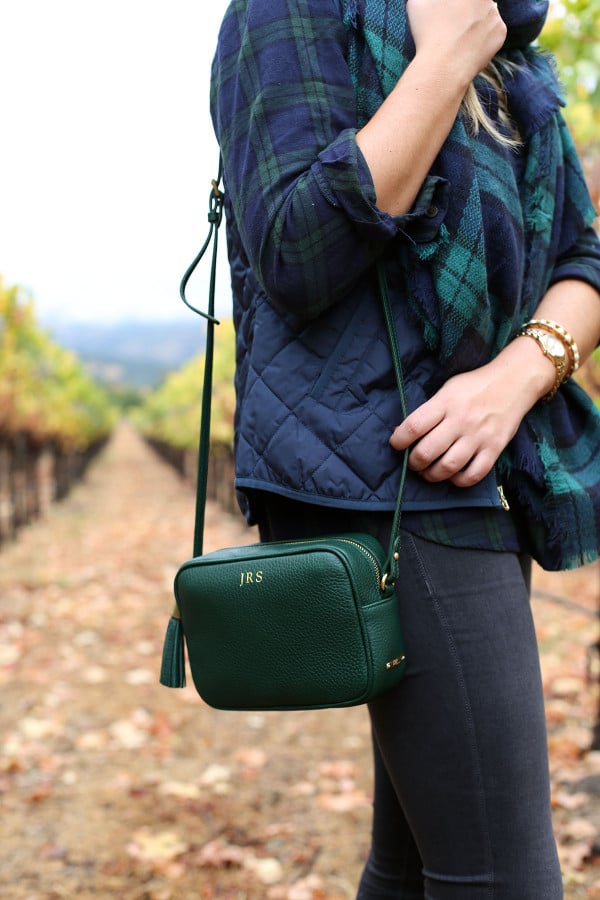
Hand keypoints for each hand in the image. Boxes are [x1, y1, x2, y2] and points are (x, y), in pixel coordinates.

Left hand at [389, 341, 552, 486]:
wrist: (514, 381)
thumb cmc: (475, 385)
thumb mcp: (447, 389)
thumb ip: (428, 410)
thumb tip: (402, 432)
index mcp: (446, 402)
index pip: (413, 426)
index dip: (399, 440)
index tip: (397, 444)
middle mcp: (461, 421)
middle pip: (427, 452)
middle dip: (413, 463)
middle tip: (414, 462)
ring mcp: (479, 436)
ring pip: (447, 467)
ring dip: (432, 475)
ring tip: (428, 472)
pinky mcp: (494, 448)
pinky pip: (473, 475)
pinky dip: (458, 481)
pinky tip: (452, 475)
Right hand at [407, 0, 506, 84]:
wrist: (443, 67)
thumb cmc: (428, 33)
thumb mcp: (417, 3)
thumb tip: (429, 2)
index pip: (461, 0)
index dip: (452, 7)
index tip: (447, 14)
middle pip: (475, 2)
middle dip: (465, 10)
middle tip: (452, 25)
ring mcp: (495, 14)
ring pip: (485, 14)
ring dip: (476, 21)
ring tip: (459, 37)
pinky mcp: (501, 32)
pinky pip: (493, 31)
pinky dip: (483, 37)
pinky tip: (469, 46)